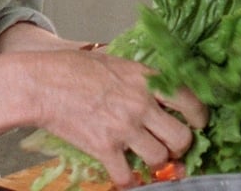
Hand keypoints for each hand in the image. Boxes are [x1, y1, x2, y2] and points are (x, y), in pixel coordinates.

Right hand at [28, 49, 207, 187]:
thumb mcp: (114, 62)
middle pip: (182, 137)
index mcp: (145, 79)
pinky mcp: (104, 147)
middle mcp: (140, 103)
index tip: (196, 124)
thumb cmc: (72, 68)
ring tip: (146, 158)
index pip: (190, 101)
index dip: (199, 118)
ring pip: (160, 159)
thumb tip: (156, 89)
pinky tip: (126, 176)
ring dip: (156, 163)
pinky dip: (129, 182)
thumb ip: (139, 78)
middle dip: (181, 146)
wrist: (41, 83)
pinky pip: (128, 177)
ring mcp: (123, 127)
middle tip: (171, 146)